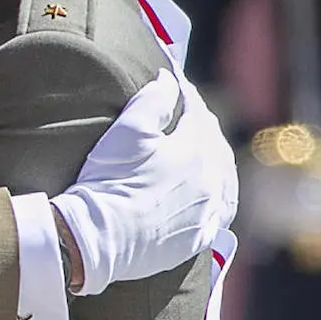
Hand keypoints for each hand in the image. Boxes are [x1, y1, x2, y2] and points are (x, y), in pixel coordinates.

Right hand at [52, 70, 237, 296]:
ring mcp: (206, 213)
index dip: (186, 95)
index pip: (197, 113)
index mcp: (195, 150)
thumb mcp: (127, 130)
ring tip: (207, 152)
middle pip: (214, 145)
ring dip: (217, 161)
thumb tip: (170, 80)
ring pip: (224, 179)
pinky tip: (213, 194)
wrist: (95, 239)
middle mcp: (210, 181)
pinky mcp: (198, 238)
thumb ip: (154, 99)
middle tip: (189, 115)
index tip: (175, 84)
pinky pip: (220, 213)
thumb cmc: (107, 182)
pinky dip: (219, 197)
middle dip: (203, 126)